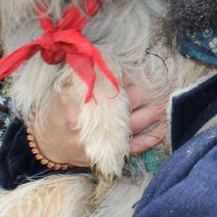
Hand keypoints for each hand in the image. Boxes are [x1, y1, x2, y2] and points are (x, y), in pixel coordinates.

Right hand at [32, 80, 170, 165]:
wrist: (48, 146)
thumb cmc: (57, 114)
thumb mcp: (63, 91)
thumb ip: (82, 76)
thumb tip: (104, 59)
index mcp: (78, 106)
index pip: (109, 89)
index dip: (129, 79)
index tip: (146, 68)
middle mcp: (90, 126)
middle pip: (125, 107)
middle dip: (146, 94)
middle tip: (164, 83)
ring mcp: (100, 144)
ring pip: (133, 127)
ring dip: (154, 114)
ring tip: (168, 100)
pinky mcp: (108, 156)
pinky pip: (134, 148)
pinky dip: (151, 139)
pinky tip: (164, 127)